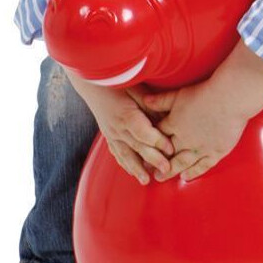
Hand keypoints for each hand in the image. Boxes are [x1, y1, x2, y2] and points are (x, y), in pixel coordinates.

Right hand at [63, 69, 173, 184]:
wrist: (92, 82)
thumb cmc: (118, 83)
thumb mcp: (136, 89)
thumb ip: (150, 104)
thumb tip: (166, 116)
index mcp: (127, 116)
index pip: (145, 133)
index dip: (158, 141)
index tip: (171, 149)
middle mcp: (118, 128)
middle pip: (137, 147)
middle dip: (153, 160)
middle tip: (166, 170)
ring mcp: (111, 133)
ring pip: (125, 154)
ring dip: (136, 168)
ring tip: (146, 181)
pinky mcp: (108, 135)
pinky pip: (116, 152)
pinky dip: (124, 163)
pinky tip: (131, 172)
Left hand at [143, 81, 249, 182]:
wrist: (231, 98)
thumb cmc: (205, 93)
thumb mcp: (179, 94)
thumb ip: (161, 100)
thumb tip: (144, 100)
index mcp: (174, 123)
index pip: (158, 137)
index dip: (150, 144)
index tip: (143, 150)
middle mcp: (185, 138)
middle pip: (167, 154)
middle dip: (156, 162)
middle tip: (148, 170)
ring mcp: (200, 147)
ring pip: (182, 163)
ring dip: (170, 171)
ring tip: (161, 178)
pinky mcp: (216, 151)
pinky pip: (202, 166)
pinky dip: (193, 173)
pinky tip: (186, 177)